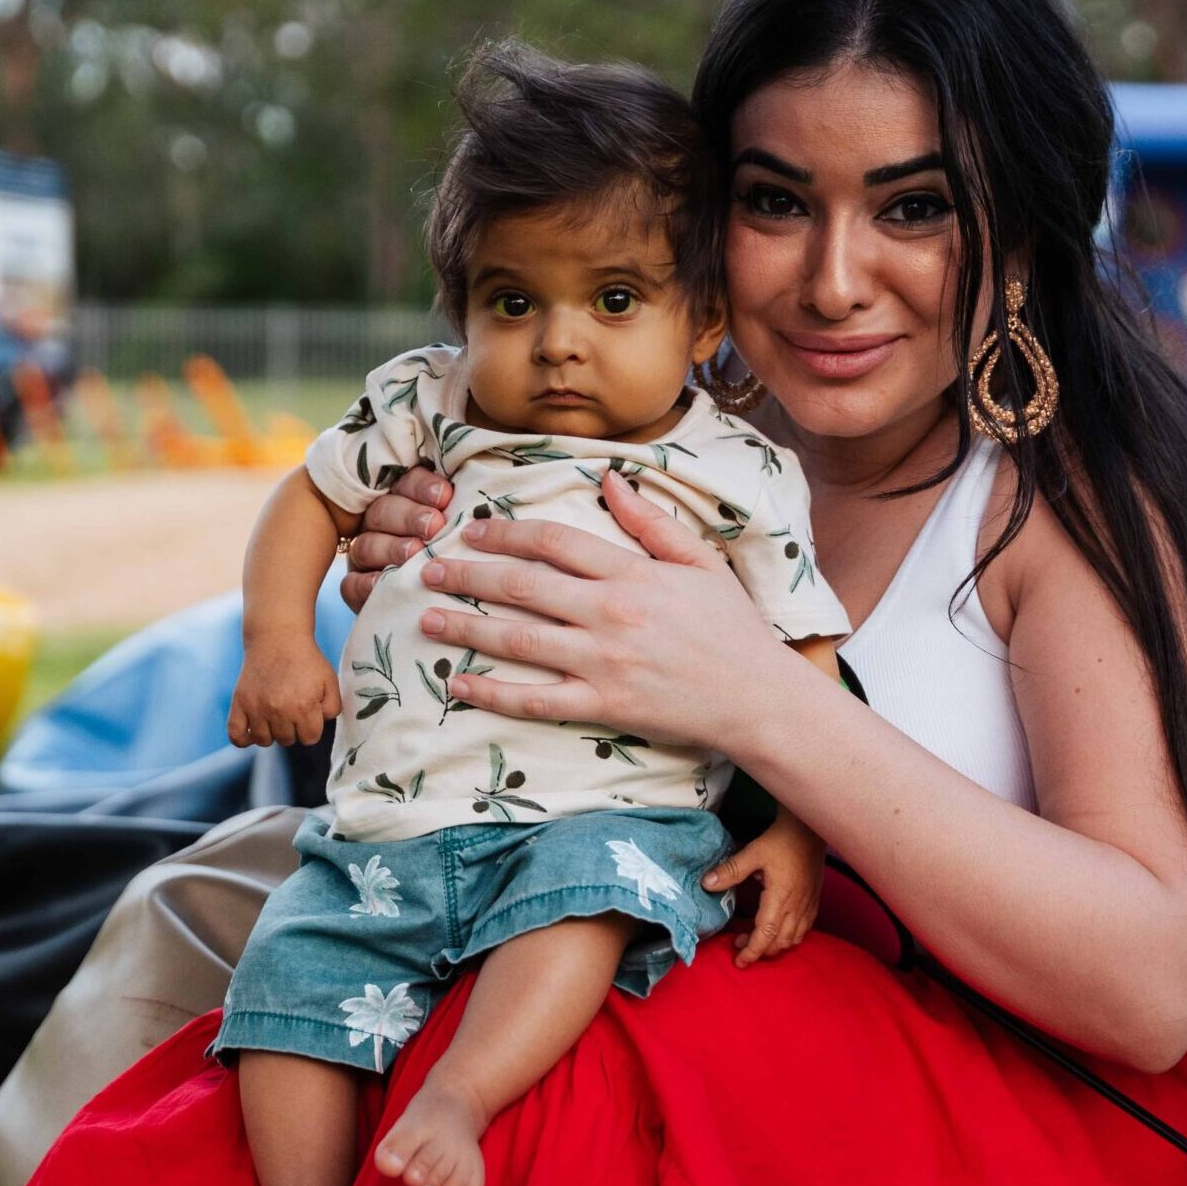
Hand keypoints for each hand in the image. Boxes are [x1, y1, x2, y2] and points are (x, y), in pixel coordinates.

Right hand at [229, 641, 340, 746]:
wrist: (278, 638)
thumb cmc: (307, 661)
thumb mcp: (329, 681)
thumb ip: (331, 708)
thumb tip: (319, 725)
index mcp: (303, 706)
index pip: (310, 738)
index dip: (311, 727)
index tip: (308, 714)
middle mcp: (279, 710)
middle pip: (287, 740)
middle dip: (293, 728)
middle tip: (291, 708)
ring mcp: (257, 708)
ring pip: (264, 741)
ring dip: (272, 732)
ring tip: (275, 715)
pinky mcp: (239, 703)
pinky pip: (236, 735)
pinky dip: (243, 740)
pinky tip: (252, 731)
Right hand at [341, 465, 453, 611]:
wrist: (446, 613)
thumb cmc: (460, 559)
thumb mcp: (462, 532)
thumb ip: (462, 513)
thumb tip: (482, 502)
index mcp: (405, 501)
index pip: (407, 483)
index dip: (422, 487)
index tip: (445, 496)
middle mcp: (380, 525)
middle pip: (383, 510)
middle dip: (409, 516)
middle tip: (434, 525)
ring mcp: (365, 557)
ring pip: (366, 544)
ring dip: (391, 546)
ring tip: (414, 552)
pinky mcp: (356, 589)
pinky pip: (351, 583)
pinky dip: (366, 582)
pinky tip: (383, 582)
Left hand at [410, 471, 793, 749]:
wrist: (760, 700)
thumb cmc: (733, 629)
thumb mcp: (701, 563)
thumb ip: (651, 523)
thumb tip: (608, 479)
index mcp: (633, 575)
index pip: (555, 542)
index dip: (507, 532)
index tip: (472, 530)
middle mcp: (611, 614)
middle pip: (523, 586)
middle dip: (469, 575)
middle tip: (427, 568)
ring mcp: (604, 663)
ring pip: (519, 640)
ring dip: (466, 628)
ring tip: (426, 620)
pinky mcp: (603, 707)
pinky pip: (536, 700)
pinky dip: (493, 693)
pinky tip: (459, 684)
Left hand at [702, 811, 824, 965]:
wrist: (810, 828)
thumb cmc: (782, 839)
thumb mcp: (753, 852)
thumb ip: (731, 870)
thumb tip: (706, 883)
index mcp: (780, 897)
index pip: (765, 934)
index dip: (752, 951)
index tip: (739, 961)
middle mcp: (796, 906)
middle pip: (779, 942)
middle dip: (759, 951)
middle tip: (739, 947)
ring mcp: (807, 905)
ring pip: (793, 939)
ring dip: (774, 946)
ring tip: (755, 940)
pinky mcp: (813, 901)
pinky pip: (804, 929)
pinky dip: (790, 937)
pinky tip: (779, 931)